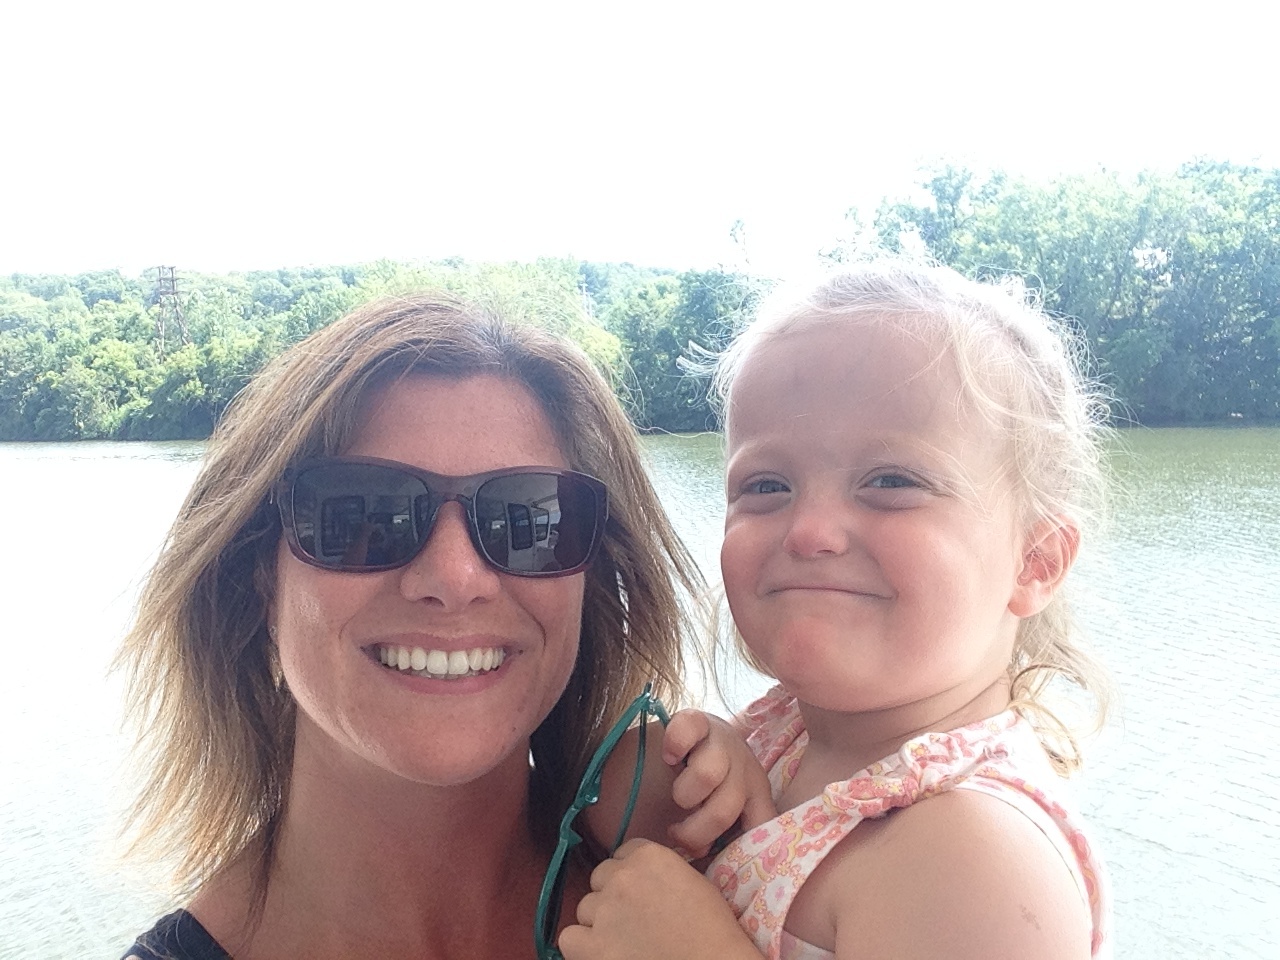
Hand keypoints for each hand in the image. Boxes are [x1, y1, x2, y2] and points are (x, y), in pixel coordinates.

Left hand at [559, 839, 761, 959]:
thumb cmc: (713, 932)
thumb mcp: (694, 883)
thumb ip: (662, 872)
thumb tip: (646, 879)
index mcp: (649, 856)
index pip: (623, 854)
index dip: (631, 875)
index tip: (641, 894)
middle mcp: (621, 877)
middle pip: (600, 878)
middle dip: (613, 896)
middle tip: (633, 921)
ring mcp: (604, 911)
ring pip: (585, 908)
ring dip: (599, 922)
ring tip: (623, 942)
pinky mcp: (591, 946)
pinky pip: (570, 938)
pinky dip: (583, 947)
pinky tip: (604, 954)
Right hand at [662, 710, 776, 858]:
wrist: (692, 736)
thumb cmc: (703, 790)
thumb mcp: (718, 817)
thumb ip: (718, 845)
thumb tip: (706, 878)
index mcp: (756, 796)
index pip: (762, 828)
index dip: (736, 851)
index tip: (707, 857)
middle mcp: (745, 768)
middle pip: (723, 810)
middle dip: (694, 830)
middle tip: (678, 831)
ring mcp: (722, 742)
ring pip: (706, 775)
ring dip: (684, 792)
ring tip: (678, 795)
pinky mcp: (698, 720)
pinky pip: (685, 732)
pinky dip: (673, 746)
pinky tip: (669, 757)